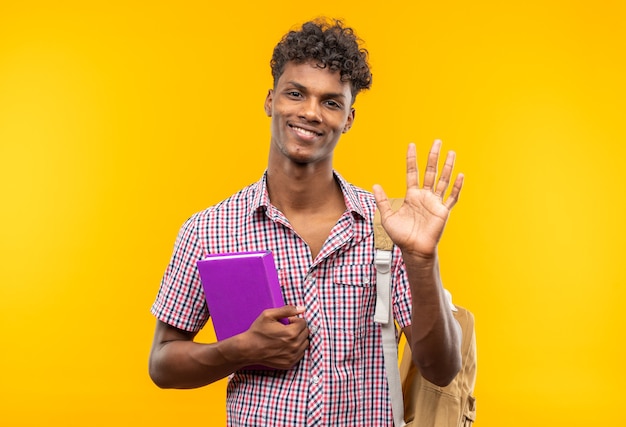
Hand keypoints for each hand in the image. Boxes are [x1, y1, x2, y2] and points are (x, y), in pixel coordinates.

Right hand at [243, 305, 308, 368]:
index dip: (295, 320)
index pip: (303, 323)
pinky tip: (286, 346)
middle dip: (298, 328)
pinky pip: (300, 354)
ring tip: (286, 337)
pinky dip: (296, 348)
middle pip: (305, 333)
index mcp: (291, 333)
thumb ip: (287, 310)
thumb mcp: (269, 315)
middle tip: (286, 328)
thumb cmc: (258, 331)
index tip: (287, 321)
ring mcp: (292, 356)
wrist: (248, 349)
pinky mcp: (290, 364)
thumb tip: (303, 309)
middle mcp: (294, 346)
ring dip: (299, 338)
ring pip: (305, 343)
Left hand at [373, 140, 463, 259]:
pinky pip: (452, 197)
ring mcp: (435, 203)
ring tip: (451, 153)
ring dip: (447, 167)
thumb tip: (375, 185)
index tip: (411, 146)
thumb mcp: (388, 217)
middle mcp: (424, 196)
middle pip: (430, 172)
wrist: (413, 250)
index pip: (412, 173)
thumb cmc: (401, 236)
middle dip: (433, 157)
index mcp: (412, 196)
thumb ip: (382, 201)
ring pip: (443, 180)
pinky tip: (460, 175)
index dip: (412, 159)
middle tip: (437, 142)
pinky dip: (456, 187)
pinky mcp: (443, 211)